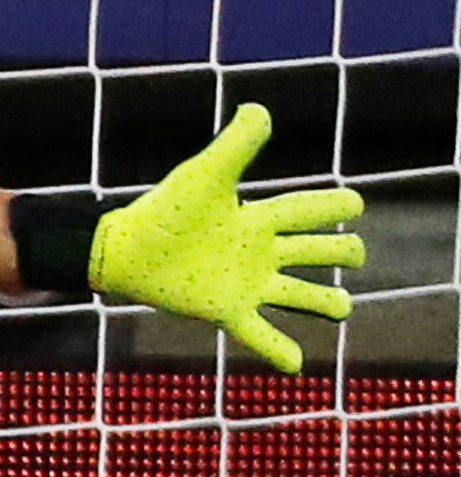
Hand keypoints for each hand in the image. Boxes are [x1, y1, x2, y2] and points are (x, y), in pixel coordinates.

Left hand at [90, 107, 363, 376]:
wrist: (123, 248)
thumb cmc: (163, 209)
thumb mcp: (205, 174)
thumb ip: (235, 145)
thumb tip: (259, 109)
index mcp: (256, 218)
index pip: (306, 210)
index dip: (333, 205)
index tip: (354, 204)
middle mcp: (257, 251)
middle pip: (313, 251)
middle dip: (341, 252)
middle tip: (354, 254)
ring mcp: (244, 283)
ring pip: (297, 294)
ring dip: (324, 303)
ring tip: (343, 308)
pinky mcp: (225, 309)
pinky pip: (258, 333)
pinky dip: (279, 350)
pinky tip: (297, 366)